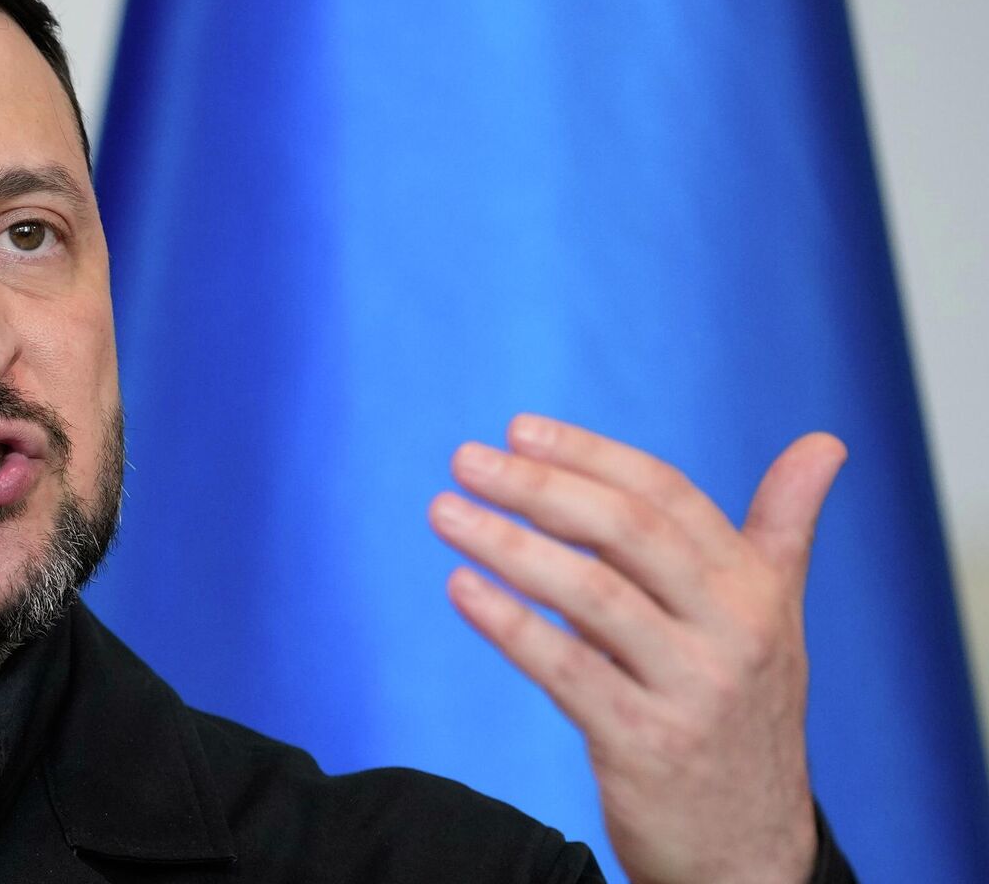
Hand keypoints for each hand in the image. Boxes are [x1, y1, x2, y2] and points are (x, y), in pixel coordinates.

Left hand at [427, 414, 846, 883]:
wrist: (751, 852)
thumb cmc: (744, 715)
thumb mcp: (775, 619)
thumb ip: (782, 529)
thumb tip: (824, 441)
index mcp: (756, 589)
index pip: (667, 496)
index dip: (589, 455)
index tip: (518, 429)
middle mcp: (734, 631)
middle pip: (628, 533)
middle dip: (541, 488)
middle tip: (466, 459)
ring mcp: (692, 689)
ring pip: (592, 595)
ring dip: (509, 546)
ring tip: (445, 512)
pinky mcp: (646, 744)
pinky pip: (567, 670)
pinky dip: (510, 624)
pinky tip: (462, 587)